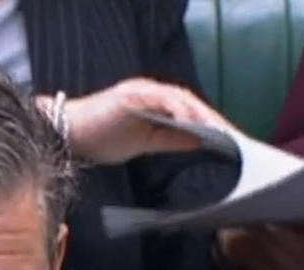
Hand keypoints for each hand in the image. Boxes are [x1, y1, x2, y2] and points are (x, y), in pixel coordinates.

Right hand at [56, 78, 233, 164]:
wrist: (69, 134)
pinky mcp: (132, 94)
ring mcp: (142, 91)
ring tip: (218, 129)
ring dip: (200, 113)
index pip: (190, 112)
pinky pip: (161, 98)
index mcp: (156, 105)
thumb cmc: (101, 138)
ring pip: (179, 97)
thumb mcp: (144, 144)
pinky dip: (178, 108)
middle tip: (234, 136)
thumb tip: (199, 141)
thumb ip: (171, 140)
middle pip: (190, 102)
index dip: (211, 124)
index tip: (231, 140)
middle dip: (213, 119)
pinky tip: (191, 120)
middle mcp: (152, 93)